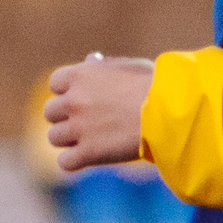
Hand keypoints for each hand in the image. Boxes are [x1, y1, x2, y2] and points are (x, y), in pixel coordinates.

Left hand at [44, 52, 155, 172]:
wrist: (172, 111)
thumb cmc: (157, 86)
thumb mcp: (130, 67)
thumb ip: (105, 67)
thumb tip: (90, 60)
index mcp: (80, 75)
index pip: (56, 83)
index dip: (68, 92)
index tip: (83, 97)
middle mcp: (74, 101)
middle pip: (50, 112)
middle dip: (66, 117)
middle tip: (87, 121)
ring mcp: (79, 128)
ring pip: (54, 137)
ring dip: (69, 140)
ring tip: (92, 139)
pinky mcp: (88, 153)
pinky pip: (65, 162)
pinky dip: (75, 161)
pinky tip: (90, 157)